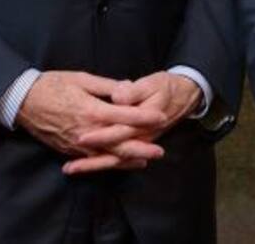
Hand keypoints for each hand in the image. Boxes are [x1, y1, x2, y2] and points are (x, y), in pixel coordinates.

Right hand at [15, 71, 166, 173]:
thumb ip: (107, 86)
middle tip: (160, 150)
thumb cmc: (52, 85)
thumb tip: (128, 88)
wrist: (22, 101)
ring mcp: (77, 144)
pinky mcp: (68, 150)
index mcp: (92, 110)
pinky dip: (107, 163)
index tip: (161, 116)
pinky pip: (91, 160)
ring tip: (145, 161)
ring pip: (107, 156)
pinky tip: (119, 163)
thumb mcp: (82, 78)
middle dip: (141, 148)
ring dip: (127, 159)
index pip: (125, 116)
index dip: (144, 117)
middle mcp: (86, 131)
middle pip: (119, 144)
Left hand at [72, 72, 201, 172]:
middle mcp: (141, 137)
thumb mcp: (152, 83)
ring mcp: (139, 143)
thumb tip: (118, 97)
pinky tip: (83, 165)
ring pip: (114, 160)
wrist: (185, 96)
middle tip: (69, 167)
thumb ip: (134, 91)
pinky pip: (118, 158)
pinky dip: (101, 163)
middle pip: (114, 153)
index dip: (100, 135)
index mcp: (142, 121)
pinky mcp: (137, 143)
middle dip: (91, 161)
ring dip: (92, 165)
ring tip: (69, 170)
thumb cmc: (165, 87)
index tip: (81, 138)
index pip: (118, 132)